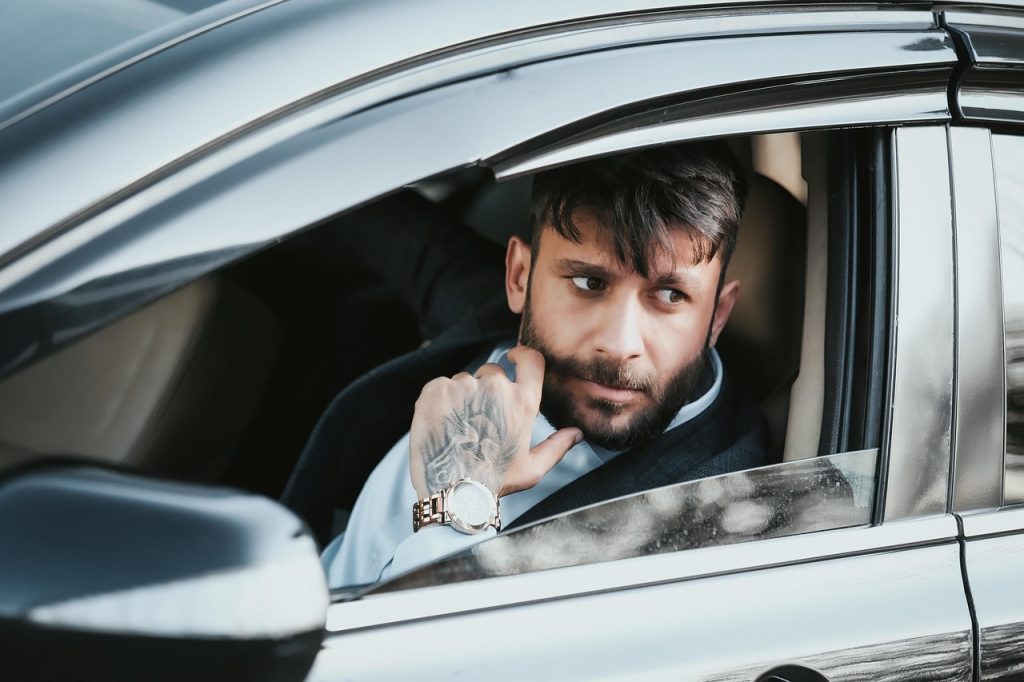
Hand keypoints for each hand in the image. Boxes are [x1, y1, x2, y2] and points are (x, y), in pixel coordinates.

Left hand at [409, 345, 582, 498]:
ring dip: (462, 396)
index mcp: (523, 401)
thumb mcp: (532, 468)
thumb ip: (557, 446)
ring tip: (459, 428)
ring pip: (465, 380)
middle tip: (479, 419)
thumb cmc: (493, 482)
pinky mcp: (436, 389)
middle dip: (487, 388)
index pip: (531, 360)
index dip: (522, 355)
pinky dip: (440, 400)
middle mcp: (495, 387)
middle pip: (492, 371)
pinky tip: (442, 425)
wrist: (450, 489)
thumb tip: (577, 433)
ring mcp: (464, 385)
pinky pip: (441, 385)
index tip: (513, 357)